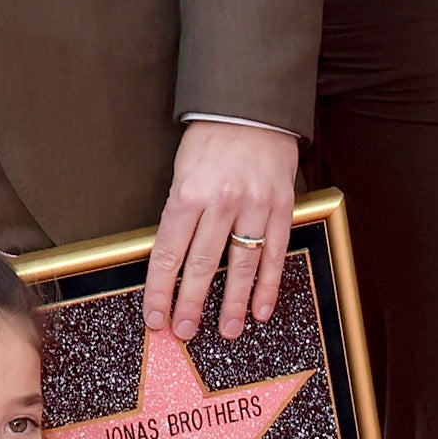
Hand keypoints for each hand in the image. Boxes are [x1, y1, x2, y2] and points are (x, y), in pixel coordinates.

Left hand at [144, 121, 300, 340]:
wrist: (252, 107)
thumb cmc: (210, 139)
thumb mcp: (182, 170)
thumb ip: (179, 213)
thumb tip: (172, 262)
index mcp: (188, 193)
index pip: (169, 253)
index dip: (160, 290)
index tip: (155, 317)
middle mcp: (221, 202)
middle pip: (203, 265)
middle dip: (191, 304)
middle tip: (185, 331)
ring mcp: (254, 204)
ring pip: (242, 264)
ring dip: (233, 303)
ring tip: (226, 330)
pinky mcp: (281, 205)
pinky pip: (276, 252)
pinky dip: (269, 284)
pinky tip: (262, 308)